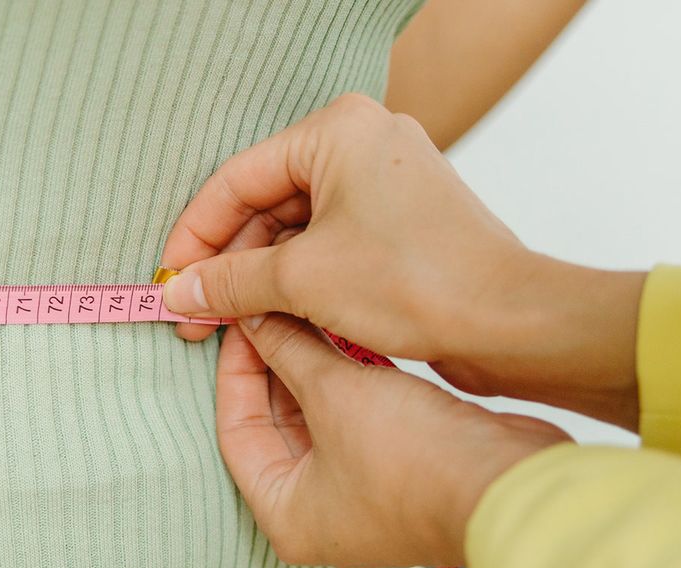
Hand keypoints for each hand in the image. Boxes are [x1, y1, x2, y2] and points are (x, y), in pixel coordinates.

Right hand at [159, 93, 645, 428]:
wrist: (510, 321)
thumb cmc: (422, 282)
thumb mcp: (303, 280)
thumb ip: (231, 281)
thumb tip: (182, 293)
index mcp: (337, 131)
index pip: (237, 180)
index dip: (194, 236)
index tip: (170, 282)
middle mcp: (364, 142)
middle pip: (265, 201)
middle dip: (229, 261)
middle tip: (196, 314)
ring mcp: (386, 181)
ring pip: (296, 226)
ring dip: (261, 275)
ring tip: (229, 323)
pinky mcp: (401, 220)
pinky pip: (330, 241)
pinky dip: (299, 278)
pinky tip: (273, 318)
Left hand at [215, 314, 569, 567]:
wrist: (510, 482)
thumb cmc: (414, 458)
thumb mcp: (336, 392)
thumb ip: (289, 350)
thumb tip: (255, 316)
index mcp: (285, 516)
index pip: (236, 432)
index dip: (235, 371)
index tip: (240, 322)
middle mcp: (320, 515)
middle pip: (277, 426)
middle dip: (276, 365)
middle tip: (270, 310)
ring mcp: (365, 497)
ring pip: (321, 420)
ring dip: (315, 368)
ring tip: (305, 312)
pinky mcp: (404, 472)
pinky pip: (360, 419)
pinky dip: (351, 380)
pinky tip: (347, 335)